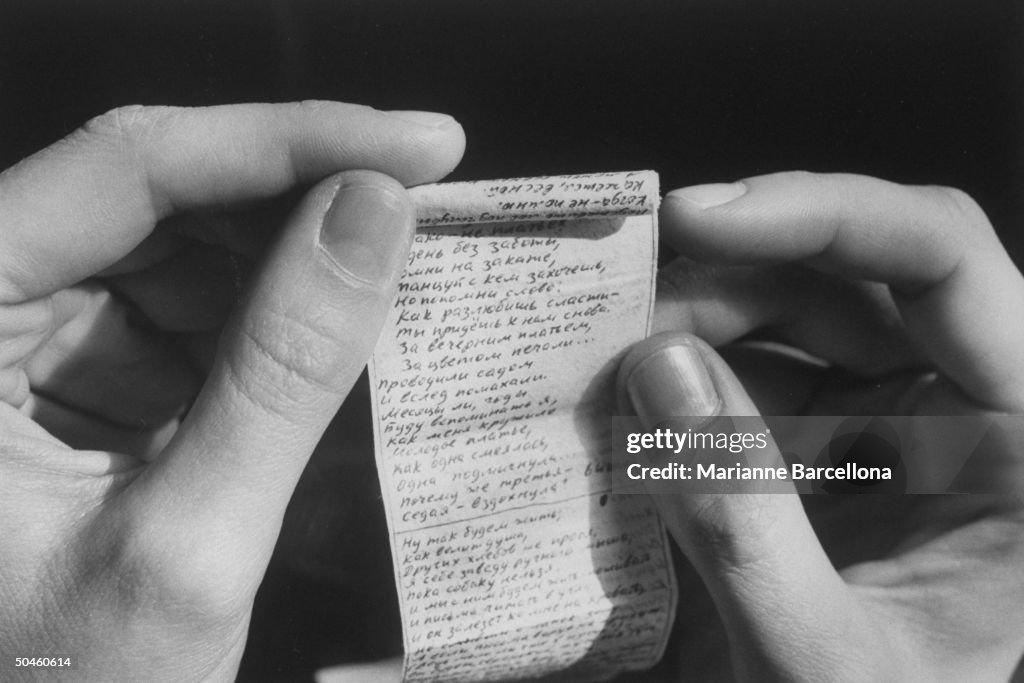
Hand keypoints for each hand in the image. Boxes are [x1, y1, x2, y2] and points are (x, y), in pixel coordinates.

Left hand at [0, 102, 463, 680]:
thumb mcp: (185, 545)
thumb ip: (283, 372)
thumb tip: (378, 213)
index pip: (128, 170)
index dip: (291, 140)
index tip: (423, 144)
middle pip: (152, 195)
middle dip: (299, 194)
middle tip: (424, 197)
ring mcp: (19, 342)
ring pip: (173, 247)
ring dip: (289, 254)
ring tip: (391, 269)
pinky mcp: (67, 380)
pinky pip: (177, 311)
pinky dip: (264, 315)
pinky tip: (331, 325)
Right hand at [619, 172, 1023, 680]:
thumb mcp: (815, 660)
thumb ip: (742, 522)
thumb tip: (659, 366)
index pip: (944, 264)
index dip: (824, 214)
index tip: (698, 218)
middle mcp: (965, 409)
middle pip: (849, 278)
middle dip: (726, 281)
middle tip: (616, 313)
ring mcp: (891, 425)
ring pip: (789, 319)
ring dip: (692, 326)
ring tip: (606, 365)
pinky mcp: (826, 450)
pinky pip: (750, 379)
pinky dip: (683, 380)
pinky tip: (624, 405)